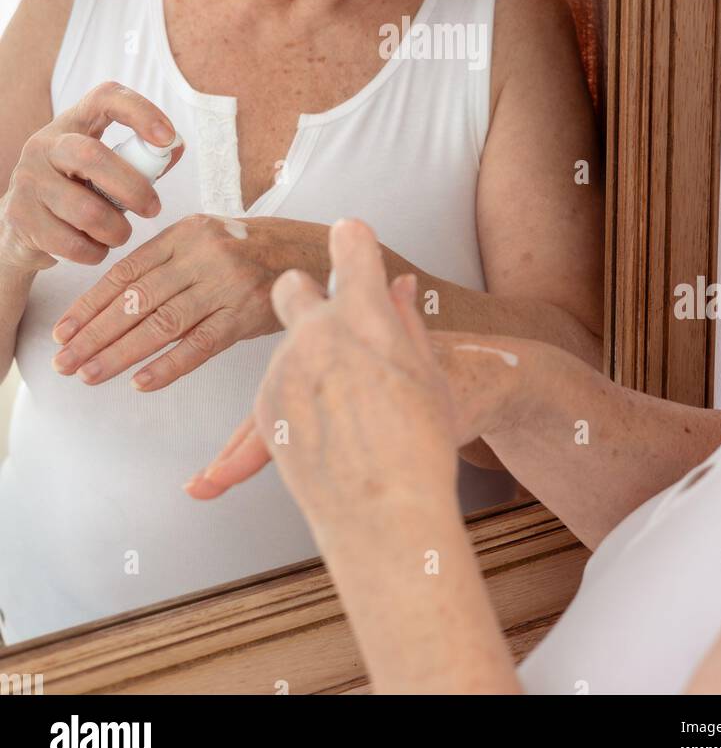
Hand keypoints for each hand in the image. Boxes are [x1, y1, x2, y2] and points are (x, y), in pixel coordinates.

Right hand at [0, 81, 180, 271]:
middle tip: (153, 209)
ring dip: (116, 230)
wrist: (21, 224)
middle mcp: (44, 145)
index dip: (140, 111)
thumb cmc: (76, 189)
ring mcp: (28, 180)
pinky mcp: (20, 217)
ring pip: (85, 210)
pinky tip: (96, 248)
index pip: (105, 97)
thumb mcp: (104, 167)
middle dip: (133, 188)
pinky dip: (94, 252)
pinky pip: (70, 243)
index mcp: (72, 123)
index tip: (167, 138)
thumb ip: (140, 159)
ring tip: (121, 234)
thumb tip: (175, 149)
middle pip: (91, 156)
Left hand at [51, 213, 285, 388]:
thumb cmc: (255, 250)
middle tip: (63, 362)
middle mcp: (203, 255)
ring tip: (88, 375)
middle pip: (136, 299)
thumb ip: (169, 262)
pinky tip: (141, 382)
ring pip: (161, 323)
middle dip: (93, 333)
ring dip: (119, 353)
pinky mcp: (246, 314)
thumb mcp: (210, 238)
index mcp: (187, 232)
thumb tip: (116, 301)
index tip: (63, 330)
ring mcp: (226, 284)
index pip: (126, 272)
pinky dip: (168, 365)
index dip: (90, 303)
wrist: (315, 252)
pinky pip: (200, 344)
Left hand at [185, 219, 522, 521]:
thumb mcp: (426, 369)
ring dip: (306, 366)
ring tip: (348, 412)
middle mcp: (317, 333)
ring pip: (285, 351)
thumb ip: (402, 320)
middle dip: (303, 295)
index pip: (351, 248)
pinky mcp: (266, 411)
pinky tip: (328, 435)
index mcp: (364, 313)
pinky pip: (276, 394)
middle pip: (292, 287)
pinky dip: (294, 406)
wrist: (394, 511)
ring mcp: (285, 371)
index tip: (350, 237)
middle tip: (326, 322)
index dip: (353, 242)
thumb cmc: (426, 437)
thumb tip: (397, 286)